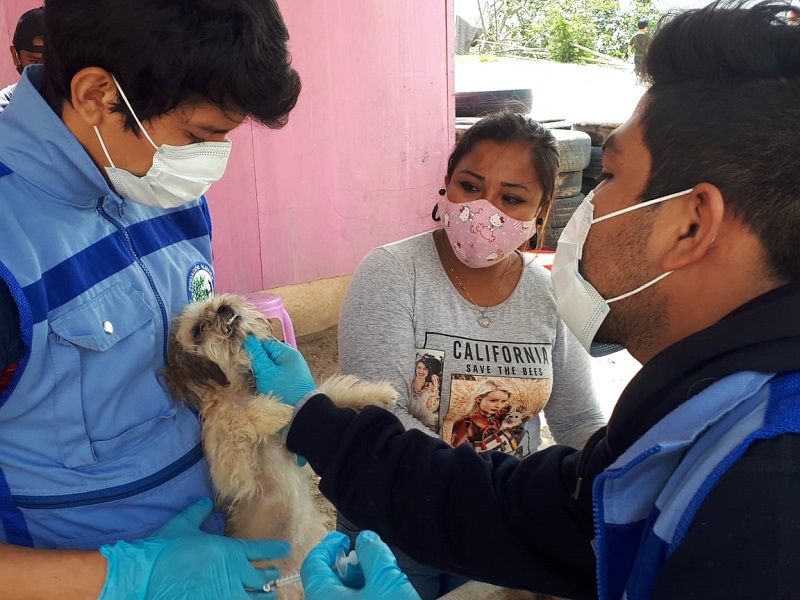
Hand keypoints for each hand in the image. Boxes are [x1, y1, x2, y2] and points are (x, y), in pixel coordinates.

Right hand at [99, 498, 290, 599]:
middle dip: (271, 577)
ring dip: (263, 596)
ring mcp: (225, 594)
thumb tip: (205, 502)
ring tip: (267, 595)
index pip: (262, 550)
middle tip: (274, 575)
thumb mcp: (184, 525)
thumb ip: (198, 512)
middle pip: (264, 578)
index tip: (286, 549)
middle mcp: (233, 574)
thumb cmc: (165, 549)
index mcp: (229, 552)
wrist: (145, 574)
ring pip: (255, 598)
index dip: (276, 549)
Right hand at [243, 335, 315, 405]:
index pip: (264, 342)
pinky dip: (266, 380)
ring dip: (259, 372)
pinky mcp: (290, 383)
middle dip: (254, 361)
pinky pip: (274, 376)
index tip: (238, 356)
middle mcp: (291, 359)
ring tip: (250, 380)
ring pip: (269, 366)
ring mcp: (291, 371)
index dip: (250, 348)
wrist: (302, 413)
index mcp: (287, 352)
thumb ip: (256, 354)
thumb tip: (247, 338)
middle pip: (267, 354)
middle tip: (243, 370)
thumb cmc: (284, 391)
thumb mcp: (266, 371)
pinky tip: (258, 386)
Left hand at [301, 531, 420, 598]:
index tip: (344, 539)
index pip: (313, 565)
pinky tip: (381, 598)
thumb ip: (374, 553)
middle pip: (326, 582)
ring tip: (380, 582)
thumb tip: (366, 539)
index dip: (328, 547)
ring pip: (337, 599)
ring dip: (356, 585)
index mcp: (323, 598)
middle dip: (347, 568)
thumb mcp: (387, 579)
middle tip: (368, 561)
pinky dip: (361, 599)